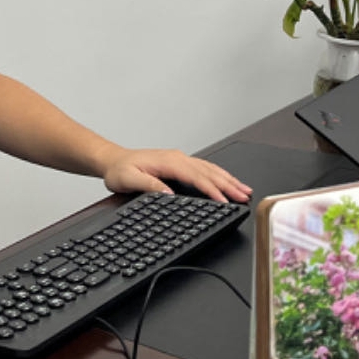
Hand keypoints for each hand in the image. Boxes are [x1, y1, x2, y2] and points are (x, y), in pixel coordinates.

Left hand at [100, 148, 252, 202]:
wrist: (113, 160)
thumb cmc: (120, 171)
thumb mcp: (129, 180)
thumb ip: (149, 186)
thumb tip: (169, 193)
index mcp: (168, 162)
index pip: (196, 176)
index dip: (212, 189)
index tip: (224, 200)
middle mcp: (177, 158)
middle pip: (208, 171)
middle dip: (229, 184)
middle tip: (245, 195)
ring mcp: (180, 159)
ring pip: (210, 168)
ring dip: (228, 179)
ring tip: (244, 189)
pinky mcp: (180, 163)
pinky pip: (204, 168)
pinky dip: (219, 175)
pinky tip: (227, 181)